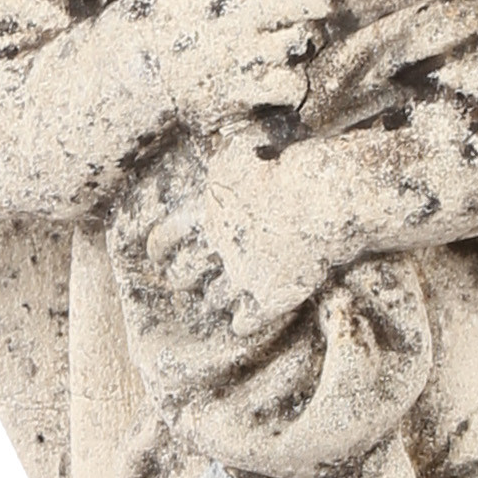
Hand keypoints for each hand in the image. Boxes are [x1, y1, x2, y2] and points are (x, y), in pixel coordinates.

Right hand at [117, 0, 338, 129]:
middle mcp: (227, 4)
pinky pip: (290, 83)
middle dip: (317, 2)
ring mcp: (232, 49)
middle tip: (319, 4)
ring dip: (299, 40)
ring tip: (283, 38)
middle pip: (307, 1)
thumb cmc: (171, 1)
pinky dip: (291, 81)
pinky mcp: (234, 89)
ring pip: (300, 41)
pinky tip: (276, 72)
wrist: (131, 62)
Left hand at [141, 142, 335, 340]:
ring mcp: (242, 276)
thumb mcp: (239, 153)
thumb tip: (217, 164)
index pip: (166, 237)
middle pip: (185, 273)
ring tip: (219, 299)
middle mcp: (218, 248)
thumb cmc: (285, 167)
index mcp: (206, 212)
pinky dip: (242, 325)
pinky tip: (244, 325)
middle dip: (183, 276)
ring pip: (215, 299)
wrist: (321, 198)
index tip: (157, 256)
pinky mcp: (268, 299)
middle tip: (184, 279)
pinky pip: (245, 324)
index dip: (159, 248)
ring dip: (215, 299)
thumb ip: (222, 165)